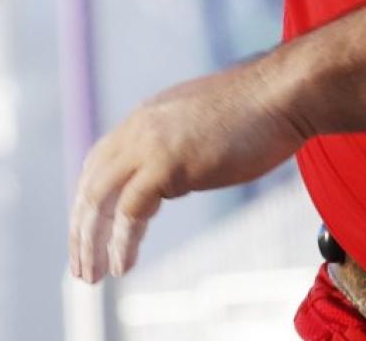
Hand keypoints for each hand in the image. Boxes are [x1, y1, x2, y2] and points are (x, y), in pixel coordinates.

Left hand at [67, 57, 304, 282]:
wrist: (285, 92)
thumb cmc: (263, 108)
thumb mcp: (207, 123)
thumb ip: (183, 144)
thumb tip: (178, 174)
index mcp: (149, 115)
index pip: (101, 159)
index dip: (90, 198)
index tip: (89, 229)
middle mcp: (140, 126)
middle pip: (91, 182)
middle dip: (80, 227)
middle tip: (80, 263)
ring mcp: (151, 143)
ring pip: (99, 199)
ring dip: (90, 242)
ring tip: (92, 274)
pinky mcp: (167, 164)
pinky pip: (130, 212)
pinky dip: (121, 243)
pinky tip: (123, 265)